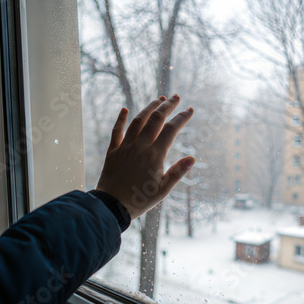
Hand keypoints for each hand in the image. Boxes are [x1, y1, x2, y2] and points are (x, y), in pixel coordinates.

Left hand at [96, 94, 194, 218]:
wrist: (112, 206)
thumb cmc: (140, 200)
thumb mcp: (163, 190)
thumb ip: (177, 172)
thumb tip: (192, 158)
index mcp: (155, 155)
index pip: (171, 130)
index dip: (181, 118)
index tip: (189, 110)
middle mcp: (140, 146)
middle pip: (155, 119)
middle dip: (167, 106)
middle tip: (175, 97)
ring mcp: (125, 147)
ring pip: (138, 121)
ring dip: (148, 108)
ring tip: (158, 99)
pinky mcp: (112, 152)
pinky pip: (116, 131)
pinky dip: (120, 119)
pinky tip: (124, 109)